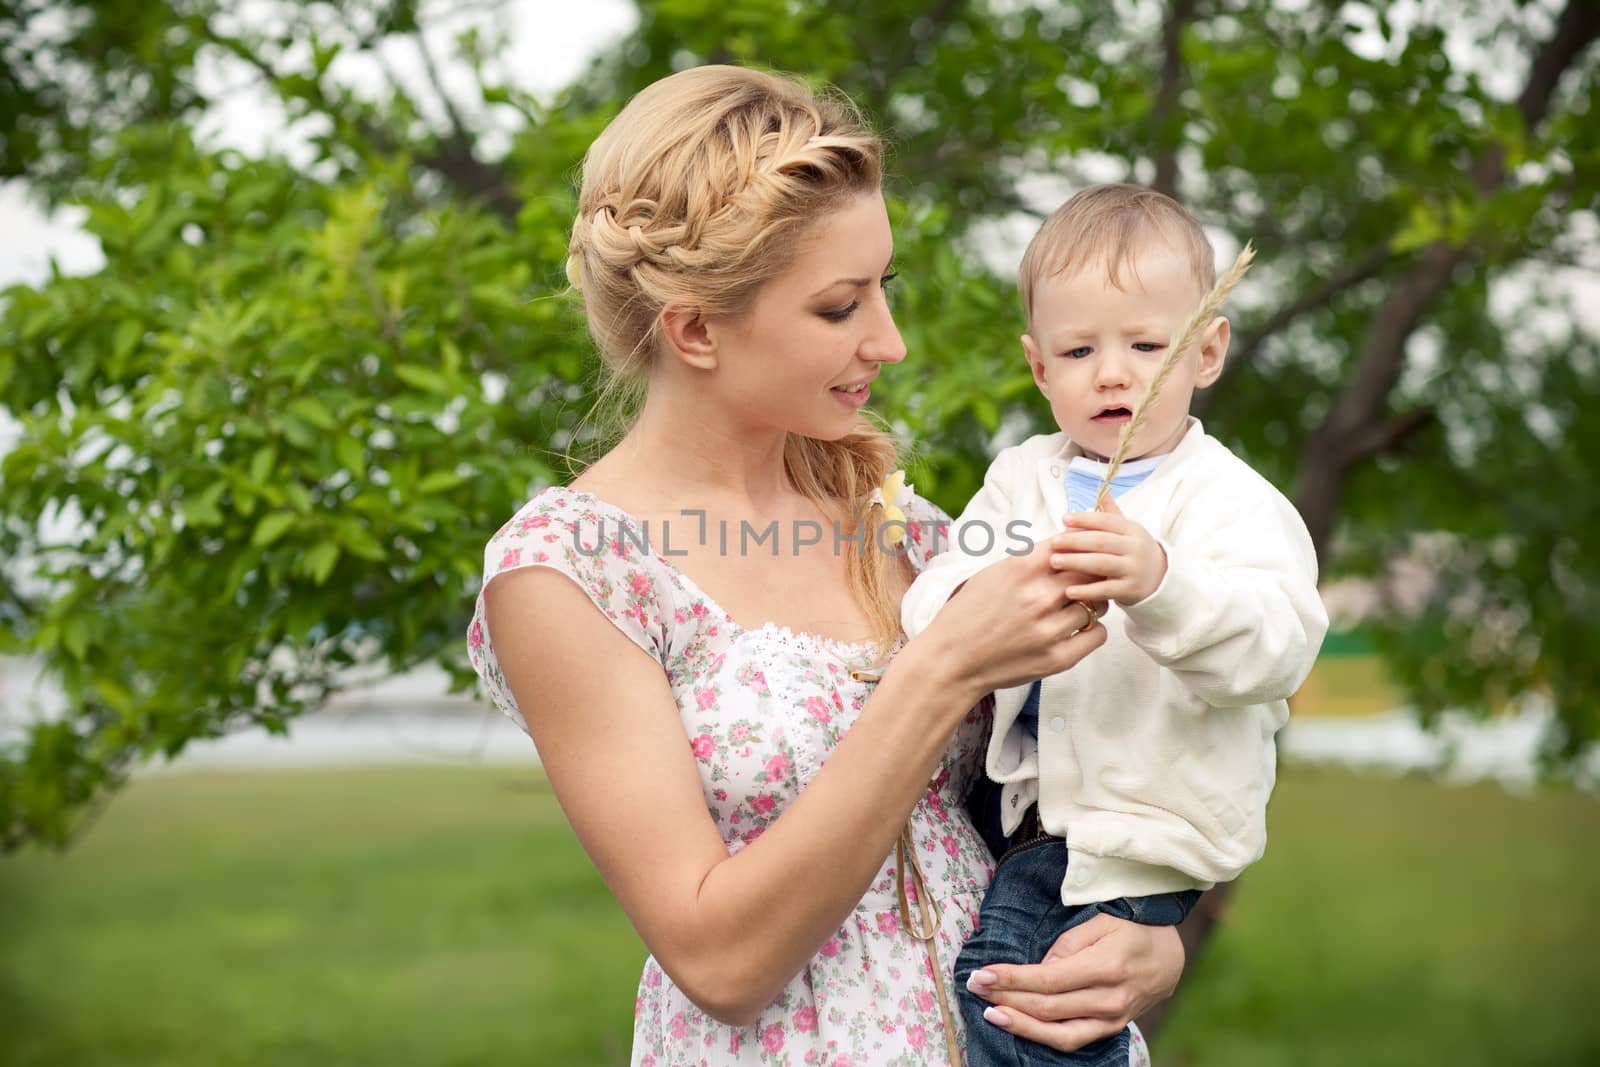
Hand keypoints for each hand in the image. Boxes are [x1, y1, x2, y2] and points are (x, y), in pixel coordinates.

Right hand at [920, 540, 1108, 700]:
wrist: (951, 661)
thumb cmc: (967, 616)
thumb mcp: (991, 575)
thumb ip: (1028, 561)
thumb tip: (1063, 548)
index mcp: (1020, 569)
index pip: (1070, 544)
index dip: (1078, 547)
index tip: (1079, 552)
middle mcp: (1038, 597)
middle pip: (1089, 572)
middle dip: (1090, 573)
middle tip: (1086, 579)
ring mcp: (1049, 629)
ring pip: (1097, 604)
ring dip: (1092, 602)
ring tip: (1078, 606)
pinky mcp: (1057, 659)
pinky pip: (1097, 634)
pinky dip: (1092, 629)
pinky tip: (1077, 629)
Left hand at [962, 913, 1184, 1052]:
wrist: (1170, 955)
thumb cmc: (1131, 929)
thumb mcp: (1101, 921)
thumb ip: (1068, 945)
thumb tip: (1038, 968)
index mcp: (1107, 966)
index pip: (1048, 979)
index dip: (1011, 978)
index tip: (982, 974)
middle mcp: (1110, 999)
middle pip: (1048, 1007)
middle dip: (1006, 997)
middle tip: (976, 987)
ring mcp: (1112, 1019)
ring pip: (1059, 1034)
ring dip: (1021, 1025)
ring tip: (991, 1014)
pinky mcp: (1111, 1029)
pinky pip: (1074, 1041)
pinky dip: (1043, 1037)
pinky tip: (1020, 1026)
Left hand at [1050, 496, 1166, 605]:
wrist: (1159, 579)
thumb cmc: (1134, 551)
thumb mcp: (1128, 531)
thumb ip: (1111, 513)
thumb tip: (1101, 490)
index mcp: (1132, 530)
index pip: (1107, 521)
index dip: (1085, 519)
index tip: (1064, 518)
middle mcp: (1135, 548)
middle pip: (1102, 542)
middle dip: (1075, 541)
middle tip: (1053, 542)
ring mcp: (1133, 570)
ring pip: (1102, 564)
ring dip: (1076, 562)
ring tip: (1054, 561)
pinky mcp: (1130, 590)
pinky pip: (1106, 590)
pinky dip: (1087, 591)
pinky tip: (1068, 590)